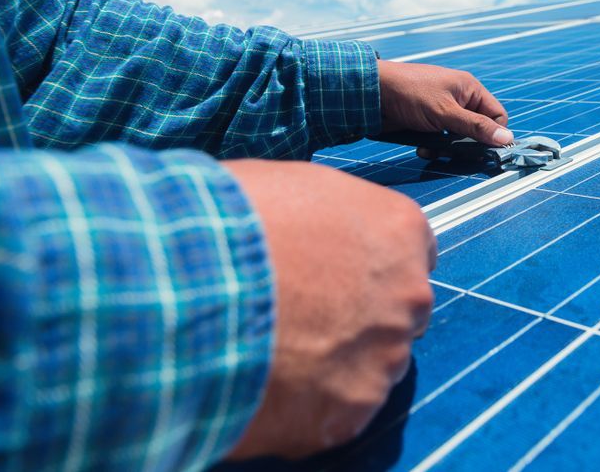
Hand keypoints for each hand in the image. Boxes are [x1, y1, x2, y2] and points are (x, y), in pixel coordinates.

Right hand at [224, 159, 435, 459]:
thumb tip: (309, 228)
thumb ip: (322, 214)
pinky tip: (264, 386)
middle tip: (301, 316)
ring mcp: (385, 356)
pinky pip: (335, 412)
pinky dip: (306, 407)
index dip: (369, 265)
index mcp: (399, 228)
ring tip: (273, 352)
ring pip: (371, 365)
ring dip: (334, 363)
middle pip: (397, 312)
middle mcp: (409, 293)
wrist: (190, 283)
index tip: (336, 274)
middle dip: (357, 316)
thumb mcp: (289, 185)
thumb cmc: (231, 220)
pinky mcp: (351, 412)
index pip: (409, 253)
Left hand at [377, 61, 512, 153]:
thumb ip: (476, 127)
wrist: (371, 93)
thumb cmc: (410, 94)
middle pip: (477, 131)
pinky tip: (422, 148)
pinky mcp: (428, 122)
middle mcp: (459, 100)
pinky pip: (440, 140)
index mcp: (470, 90)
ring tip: (433, 150)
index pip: (496, 117)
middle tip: (453, 153)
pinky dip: (434, 147)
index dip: (492, 135)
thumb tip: (507, 139)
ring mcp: (443, 111)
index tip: (484, 150)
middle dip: (466, 145)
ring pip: (458, 139)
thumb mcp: (446, 112)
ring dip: (447, 149)